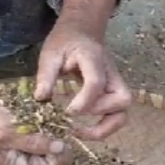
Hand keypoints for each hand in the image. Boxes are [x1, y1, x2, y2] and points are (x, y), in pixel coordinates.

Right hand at [0, 84, 70, 164]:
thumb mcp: (8, 133)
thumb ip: (34, 142)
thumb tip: (60, 148)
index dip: (58, 155)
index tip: (65, 138)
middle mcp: (18, 158)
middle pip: (48, 155)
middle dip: (56, 140)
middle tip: (63, 124)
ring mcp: (19, 142)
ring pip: (45, 139)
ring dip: (50, 128)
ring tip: (54, 115)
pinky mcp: (20, 127)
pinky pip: (37, 126)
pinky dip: (43, 118)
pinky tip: (45, 109)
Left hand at [36, 2, 132, 144]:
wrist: (81, 32)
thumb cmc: (65, 42)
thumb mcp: (50, 54)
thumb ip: (46, 75)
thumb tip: (40, 98)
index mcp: (94, 59)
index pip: (97, 81)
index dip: (85, 100)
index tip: (68, 112)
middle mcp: (111, 73)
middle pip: (122, 98)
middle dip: (100, 113)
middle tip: (75, 120)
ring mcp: (115, 84)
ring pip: (124, 110)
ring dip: (107, 126)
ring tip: (82, 133)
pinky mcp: (113, 93)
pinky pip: (117, 114)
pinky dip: (105, 126)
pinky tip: (85, 129)